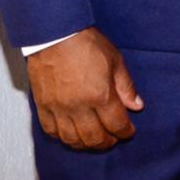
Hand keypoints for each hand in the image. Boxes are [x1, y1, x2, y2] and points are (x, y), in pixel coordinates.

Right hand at [27, 27, 143, 150]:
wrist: (55, 35)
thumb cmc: (86, 44)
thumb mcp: (115, 61)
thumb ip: (126, 87)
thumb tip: (137, 106)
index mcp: (100, 95)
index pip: (116, 124)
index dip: (125, 132)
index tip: (129, 132)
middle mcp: (78, 107)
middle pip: (94, 138)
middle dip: (107, 142)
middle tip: (113, 139)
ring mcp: (58, 109)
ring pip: (72, 139)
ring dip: (85, 145)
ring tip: (94, 140)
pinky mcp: (42, 107)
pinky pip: (51, 131)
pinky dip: (62, 137)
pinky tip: (71, 135)